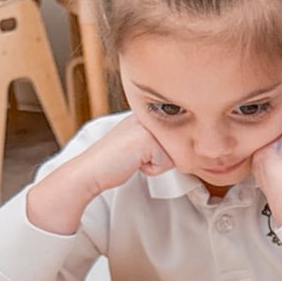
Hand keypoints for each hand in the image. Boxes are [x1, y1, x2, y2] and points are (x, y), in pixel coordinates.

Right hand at [26, 114, 172, 234]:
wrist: (92, 169)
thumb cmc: (114, 160)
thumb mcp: (141, 144)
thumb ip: (161, 140)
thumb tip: (189, 150)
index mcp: (146, 111)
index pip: (176, 134)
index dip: (161, 149)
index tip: (139, 150)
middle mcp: (149, 113)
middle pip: (179, 143)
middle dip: (161, 157)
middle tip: (136, 155)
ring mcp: (149, 123)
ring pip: (175, 153)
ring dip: (157, 163)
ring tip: (135, 158)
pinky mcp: (149, 139)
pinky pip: (167, 163)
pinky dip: (152, 169)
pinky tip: (134, 162)